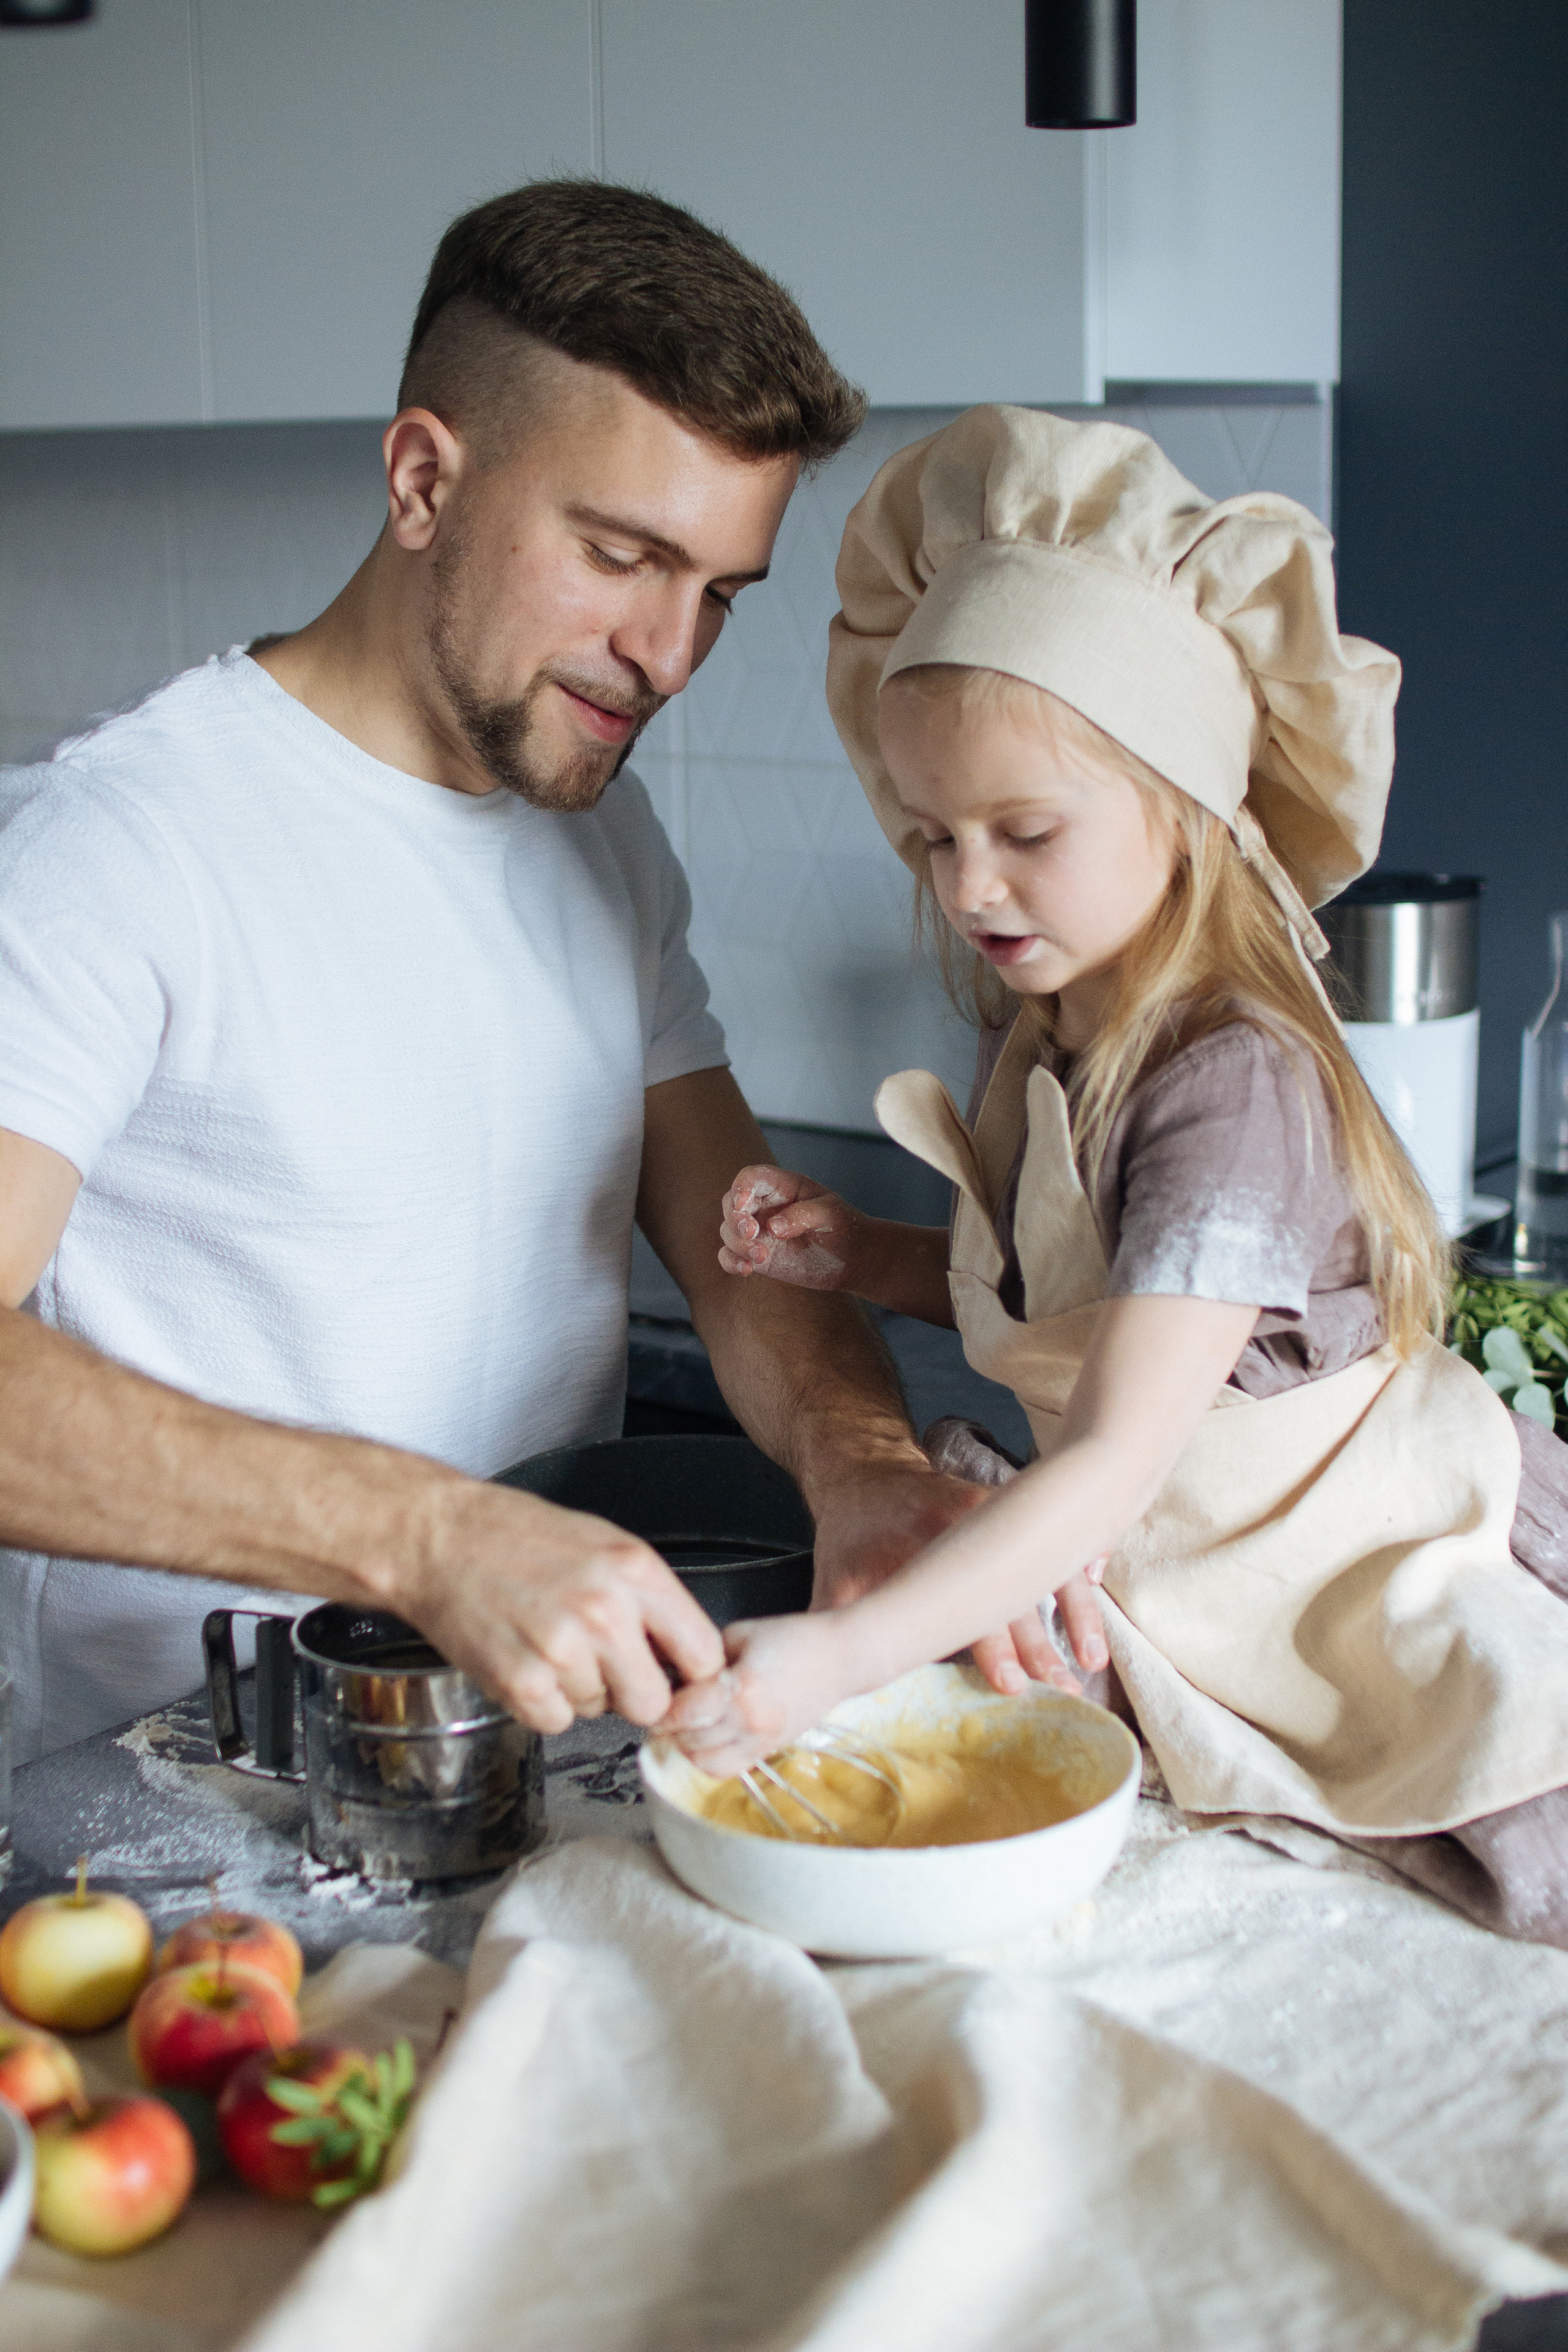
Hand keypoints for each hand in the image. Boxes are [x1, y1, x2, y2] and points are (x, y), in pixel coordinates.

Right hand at [397, 1483, 724, 1735]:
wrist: (438, 1539)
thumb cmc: (516, 1536)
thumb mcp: (603, 1544)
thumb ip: (649, 1598)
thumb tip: (683, 1654)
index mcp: (635, 1571)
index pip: (705, 1655)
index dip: (692, 1676)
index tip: (678, 1678)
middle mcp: (605, 1612)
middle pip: (654, 1702)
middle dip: (632, 1693)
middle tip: (603, 1664)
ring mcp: (562, 1651)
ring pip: (600, 1711)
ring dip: (579, 1690)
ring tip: (547, 1642)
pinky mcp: (521, 1683)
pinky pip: (556, 1721)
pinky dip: (542, 1702)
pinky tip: (525, 1660)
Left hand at [659, 1613, 850, 1776]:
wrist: (840, 1657)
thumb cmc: (792, 1638)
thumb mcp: (740, 1633)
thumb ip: (704, 1656)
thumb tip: (671, 1674)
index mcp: (743, 1686)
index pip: (684, 1711)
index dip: (662, 1706)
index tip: (654, 1696)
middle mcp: (752, 1720)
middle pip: (690, 1739)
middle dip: (671, 1725)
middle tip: (665, 1708)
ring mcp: (762, 1740)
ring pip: (704, 1762)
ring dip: (688, 1745)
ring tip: (686, 1724)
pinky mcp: (769, 1749)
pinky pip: (726, 1770)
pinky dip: (709, 1759)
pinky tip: (707, 1736)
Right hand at [718, 1166, 866, 1290]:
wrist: (853, 1258)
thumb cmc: (845, 1227)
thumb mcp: (832, 1214)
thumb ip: (803, 1215)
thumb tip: (772, 1227)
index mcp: (782, 1186)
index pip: (752, 1177)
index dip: (741, 1187)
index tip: (743, 1205)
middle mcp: (765, 1206)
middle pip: (732, 1203)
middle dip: (736, 1219)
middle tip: (752, 1234)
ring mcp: (759, 1231)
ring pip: (729, 1230)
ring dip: (738, 1243)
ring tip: (761, 1257)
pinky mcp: (757, 1254)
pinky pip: (731, 1255)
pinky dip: (731, 1262)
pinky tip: (747, 1270)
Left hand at [812, 1457, 1107, 1695]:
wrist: (869, 1468)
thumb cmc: (853, 1532)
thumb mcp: (836, 1575)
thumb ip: (841, 1627)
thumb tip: (829, 1686)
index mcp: (930, 1535)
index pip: (967, 1598)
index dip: (991, 1644)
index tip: (1011, 1683)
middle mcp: (973, 1519)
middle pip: (1016, 1587)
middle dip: (1044, 1642)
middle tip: (1067, 1687)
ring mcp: (1002, 1510)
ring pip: (1048, 1561)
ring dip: (1075, 1612)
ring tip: (1093, 1658)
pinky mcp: (1017, 1509)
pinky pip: (1057, 1535)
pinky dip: (1081, 1562)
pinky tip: (1099, 1585)